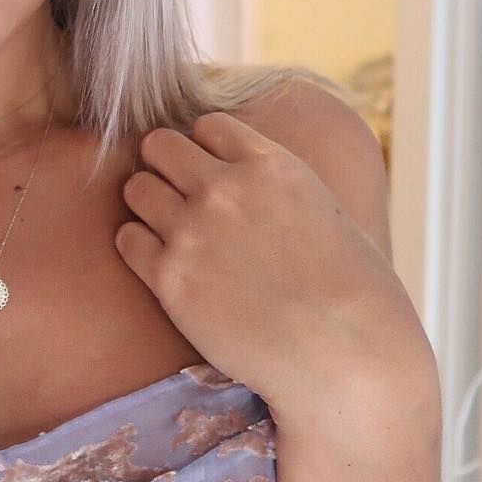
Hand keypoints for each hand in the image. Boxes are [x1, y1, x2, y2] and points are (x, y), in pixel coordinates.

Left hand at [115, 111, 429, 428]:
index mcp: (270, 165)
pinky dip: (139, 248)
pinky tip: (166, 265)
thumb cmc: (355, 292)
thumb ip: (277, 187)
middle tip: (182, 198)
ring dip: (149, 205)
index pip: (208, 125)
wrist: (347, 356)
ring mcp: (192, 232)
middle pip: (157, 145)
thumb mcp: (326, 211)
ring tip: (173, 233)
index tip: (215, 174)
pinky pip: (127, 240)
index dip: (207, 149)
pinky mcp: (170, 279)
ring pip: (136, 189)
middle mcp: (225, 190)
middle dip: (167, 167)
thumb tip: (249, 178)